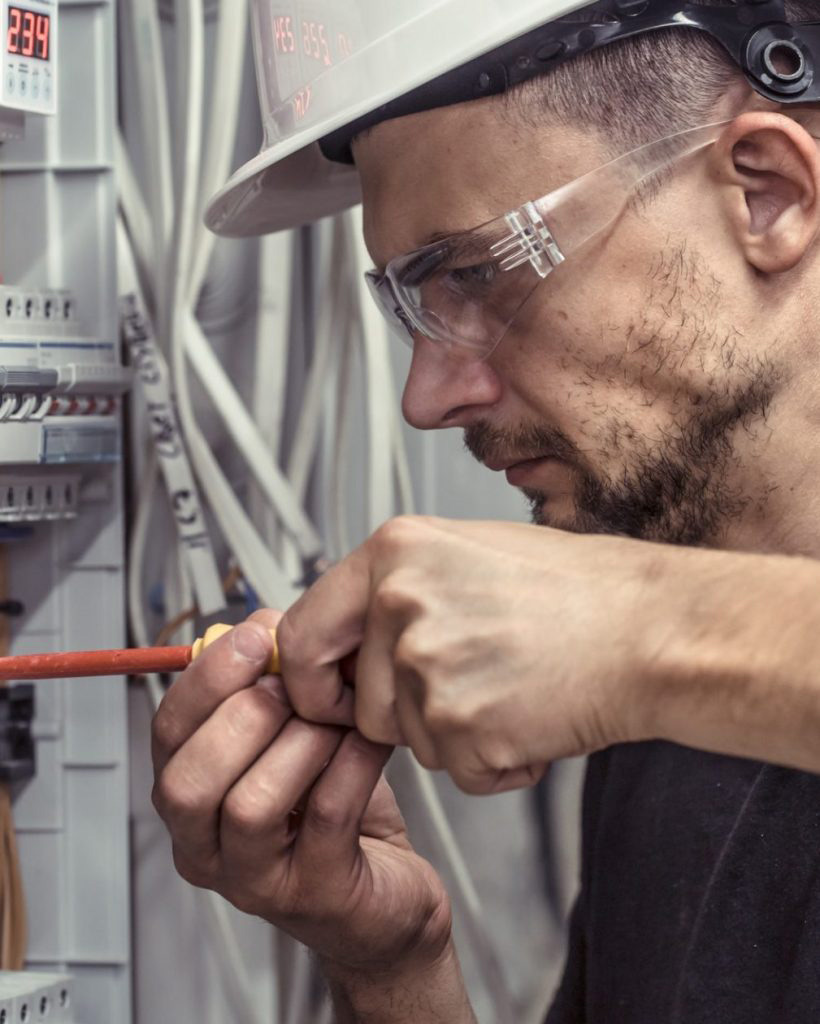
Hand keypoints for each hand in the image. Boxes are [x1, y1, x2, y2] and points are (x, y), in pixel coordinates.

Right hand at [151, 610, 451, 971]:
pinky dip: (351, 764)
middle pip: (186, 782)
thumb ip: (275, 686)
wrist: (388, 895)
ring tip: (336, 718)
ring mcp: (255, 879)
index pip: (166, 736)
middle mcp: (208, 846)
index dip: (204, 680)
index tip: (252, 637)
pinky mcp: (314, 893)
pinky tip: (370, 740)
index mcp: (193, 798)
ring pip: (250, 805)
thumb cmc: (337, 811)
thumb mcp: (295, 738)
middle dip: (242, 715)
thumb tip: (268, 623)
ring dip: (300, 743)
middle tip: (295, 683)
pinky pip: (325, 816)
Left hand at [277, 516, 676, 793]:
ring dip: (454, 734)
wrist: (652, 629)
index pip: (299, 634)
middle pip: (354, 702)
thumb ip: (394, 589)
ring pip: (408, 739)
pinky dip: (495, 762)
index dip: (310, 679)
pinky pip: (457, 771)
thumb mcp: (467, 555)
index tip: (331, 696)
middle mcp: (399, 603)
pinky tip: (534, 717)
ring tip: (514, 689)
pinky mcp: (462, 727)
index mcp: (394, 552)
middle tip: (455, 699)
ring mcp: (427, 665)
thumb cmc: (578, 591)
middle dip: (395, 717)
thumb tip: (346, 632)